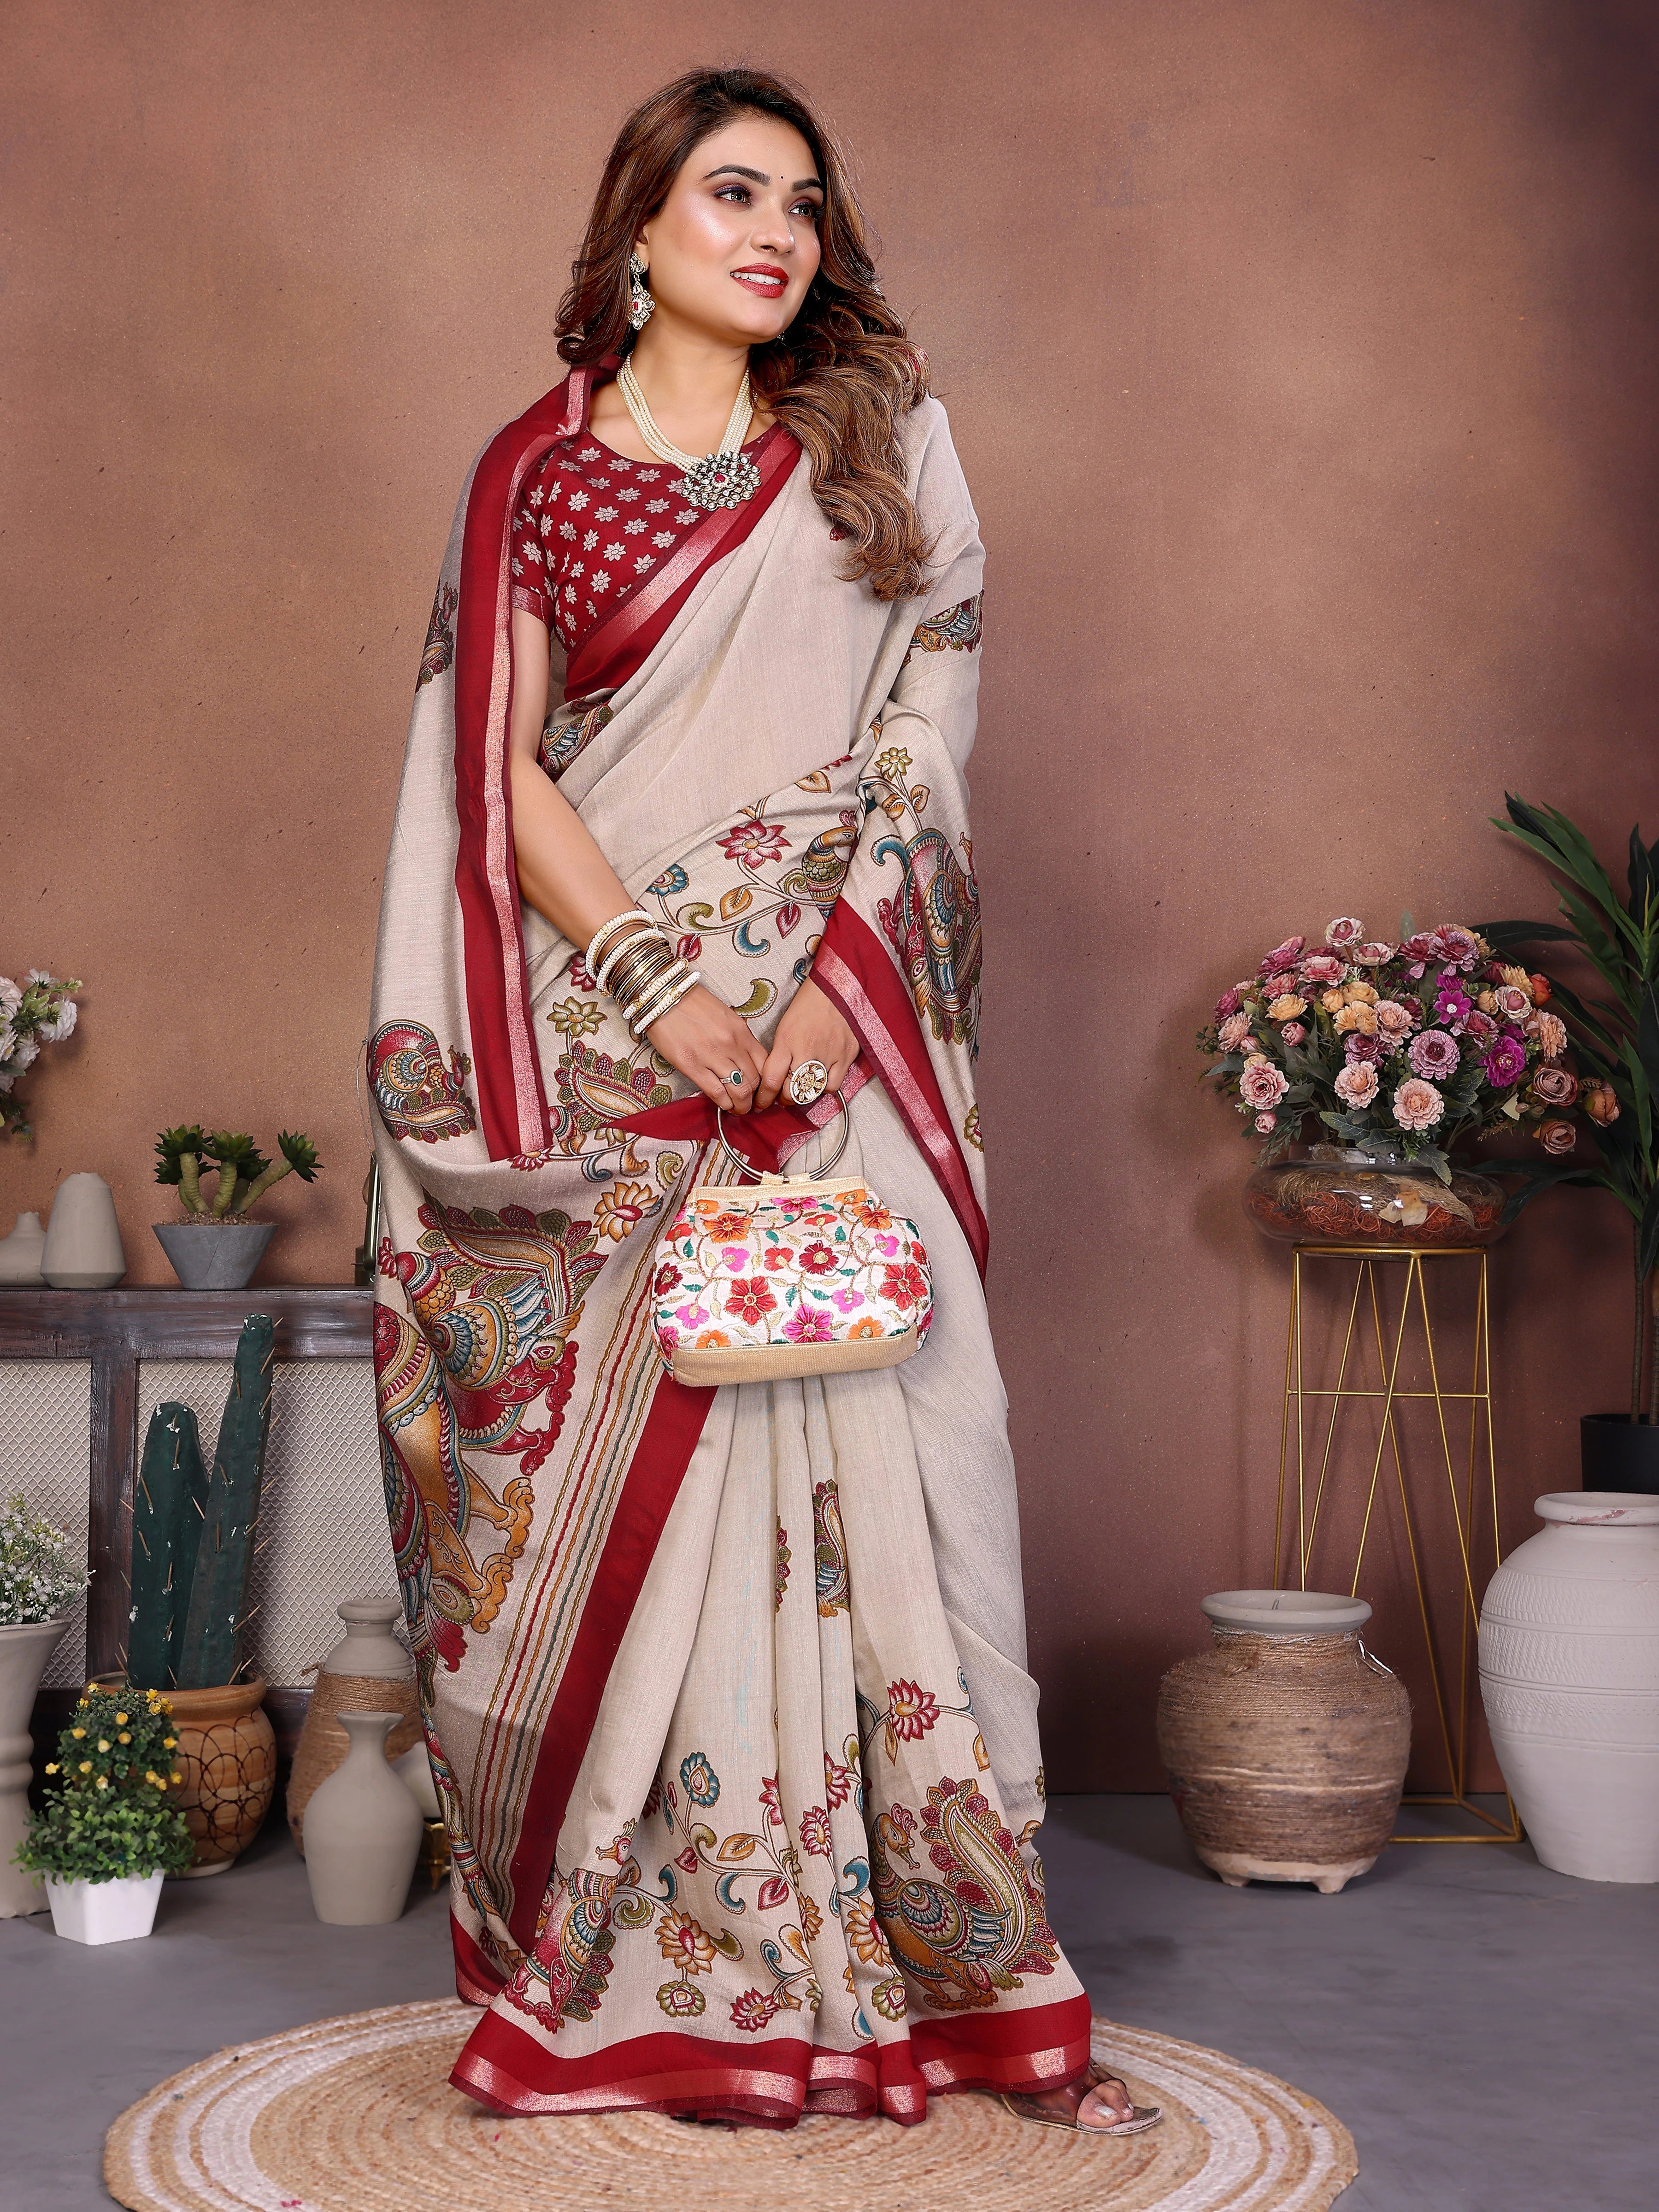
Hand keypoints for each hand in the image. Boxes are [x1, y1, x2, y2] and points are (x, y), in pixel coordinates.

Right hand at [644, 983, 767, 1110]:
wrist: (662, 996)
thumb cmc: (691, 1004)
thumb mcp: (724, 1015)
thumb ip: (737, 1036)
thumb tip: (744, 1058)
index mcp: (740, 1031)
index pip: (764, 1063)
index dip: (765, 1081)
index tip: (761, 1089)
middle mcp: (731, 1044)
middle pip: (754, 1080)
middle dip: (754, 1097)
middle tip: (750, 1104)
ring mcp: (712, 1055)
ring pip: (739, 1090)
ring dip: (741, 1105)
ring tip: (738, 1109)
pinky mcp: (691, 1065)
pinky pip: (716, 1092)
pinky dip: (724, 1103)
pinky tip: (724, 1106)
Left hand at [755, 975, 858, 1109]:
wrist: (836, 990)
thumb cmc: (807, 1006)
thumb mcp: (784, 1027)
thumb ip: (778, 1052)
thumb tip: (772, 1077)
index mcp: (786, 1042)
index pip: (771, 1080)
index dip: (764, 1097)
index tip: (761, 1103)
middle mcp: (805, 1052)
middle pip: (790, 1091)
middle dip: (782, 1099)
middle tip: (780, 1097)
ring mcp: (827, 1056)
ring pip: (811, 1092)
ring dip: (802, 1096)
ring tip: (800, 1089)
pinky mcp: (845, 1057)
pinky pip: (832, 1085)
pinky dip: (824, 1088)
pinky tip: (820, 1081)